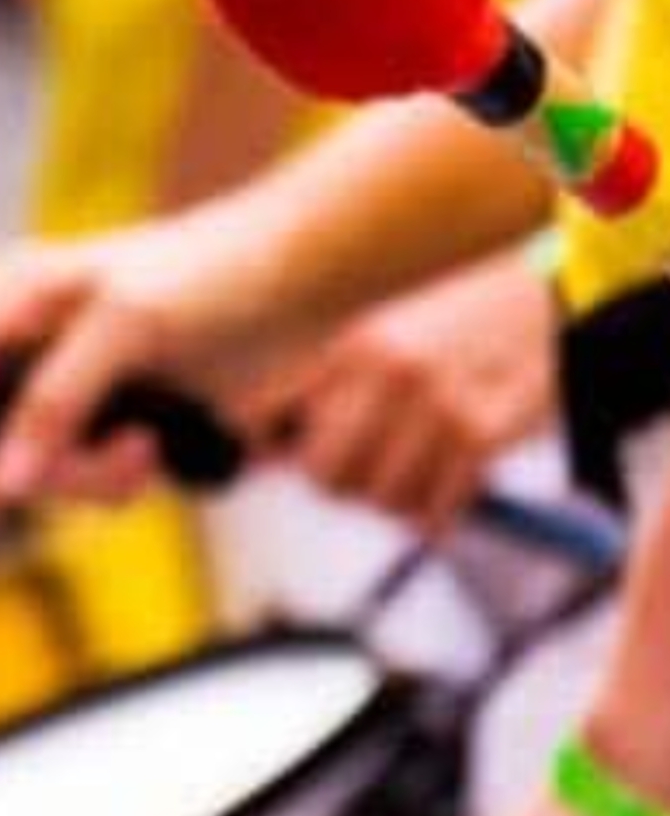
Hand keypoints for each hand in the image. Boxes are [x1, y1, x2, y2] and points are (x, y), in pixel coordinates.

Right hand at [0, 206, 296, 511]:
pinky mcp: (108, 416)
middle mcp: (23, 342)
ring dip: (89, 480)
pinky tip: (157, 452)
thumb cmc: (216, 276)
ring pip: (32, 468)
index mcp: (8, 298)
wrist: (308, 277)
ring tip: (148, 452)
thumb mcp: (127, 328)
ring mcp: (65, 384)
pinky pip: (78, 474)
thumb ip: (54, 402)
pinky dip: (112, 480)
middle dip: (43, 471)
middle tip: (116, 468)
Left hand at [236, 251, 556, 530]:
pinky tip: (450, 491)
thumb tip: (256, 451)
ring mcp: (435, 407)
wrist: (558, 299)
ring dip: (397, 502)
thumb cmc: (461, 323)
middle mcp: (387, 375)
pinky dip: (437, 516)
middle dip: (342, 485)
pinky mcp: (482, 437)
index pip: (262, 420)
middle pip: (321, 477)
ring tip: (421, 474)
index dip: (270, 453)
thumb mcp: (383, 334)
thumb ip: (319, 386)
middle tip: (370, 475)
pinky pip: (433, 511)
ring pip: (379, 502)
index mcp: (351, 348)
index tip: (285, 461)